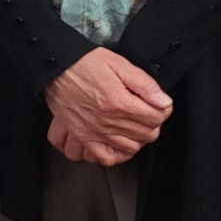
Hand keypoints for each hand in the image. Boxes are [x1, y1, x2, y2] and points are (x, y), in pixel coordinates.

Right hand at [45, 47, 171, 162]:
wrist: (57, 67)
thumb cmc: (84, 63)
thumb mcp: (119, 64)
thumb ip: (144, 84)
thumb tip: (163, 101)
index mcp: (119, 102)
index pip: (156, 117)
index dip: (163, 109)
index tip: (160, 104)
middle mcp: (108, 121)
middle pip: (146, 134)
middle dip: (153, 123)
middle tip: (148, 112)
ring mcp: (95, 132)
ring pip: (131, 148)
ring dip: (138, 138)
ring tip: (136, 125)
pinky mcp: (83, 137)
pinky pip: (105, 157)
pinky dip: (117, 155)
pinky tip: (121, 144)